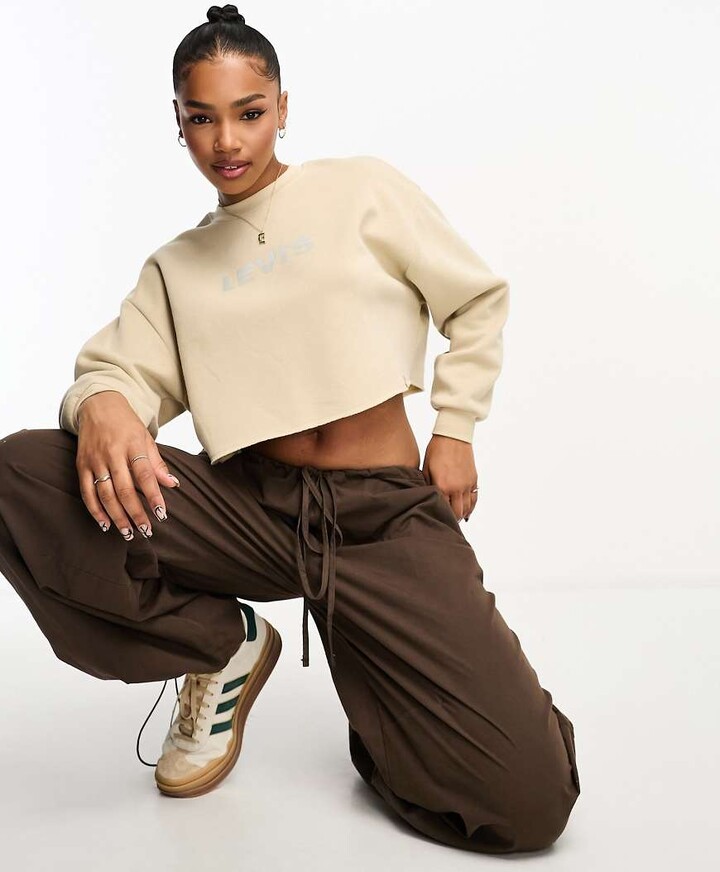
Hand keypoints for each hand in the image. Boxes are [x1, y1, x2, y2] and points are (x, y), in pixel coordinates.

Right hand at [75, 391, 180, 538]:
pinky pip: (87, 492)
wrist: (98, 406)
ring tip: (128, 533)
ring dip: (117, 516)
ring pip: (105, 494)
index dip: (153, 496)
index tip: (161, 514)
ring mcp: (95, 460)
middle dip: (136, 513)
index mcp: (133, 445)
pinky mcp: (81, 465)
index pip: (145, 475)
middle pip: (124, 490)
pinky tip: (105, 524)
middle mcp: (112, 453)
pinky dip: (95, 510)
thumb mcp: (146, 439)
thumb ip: (157, 463)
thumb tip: (173, 484)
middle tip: (146, 531)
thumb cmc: (127, 424)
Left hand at [421, 434, 478, 521]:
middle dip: (452, 519)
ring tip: (456, 518)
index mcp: (442, 486)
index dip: (440, 516)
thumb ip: (427, 486)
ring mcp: (467, 484)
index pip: (443, 510)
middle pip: (457, 513)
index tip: (437, 520)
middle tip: (447, 521)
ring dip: (462, 514)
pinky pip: (474, 498)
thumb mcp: (426, 468)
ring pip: (467, 508)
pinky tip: (467, 510)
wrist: (453, 436)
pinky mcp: (474, 479)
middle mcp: (457, 488)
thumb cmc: (436, 450)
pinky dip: (471, 506)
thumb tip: (427, 499)